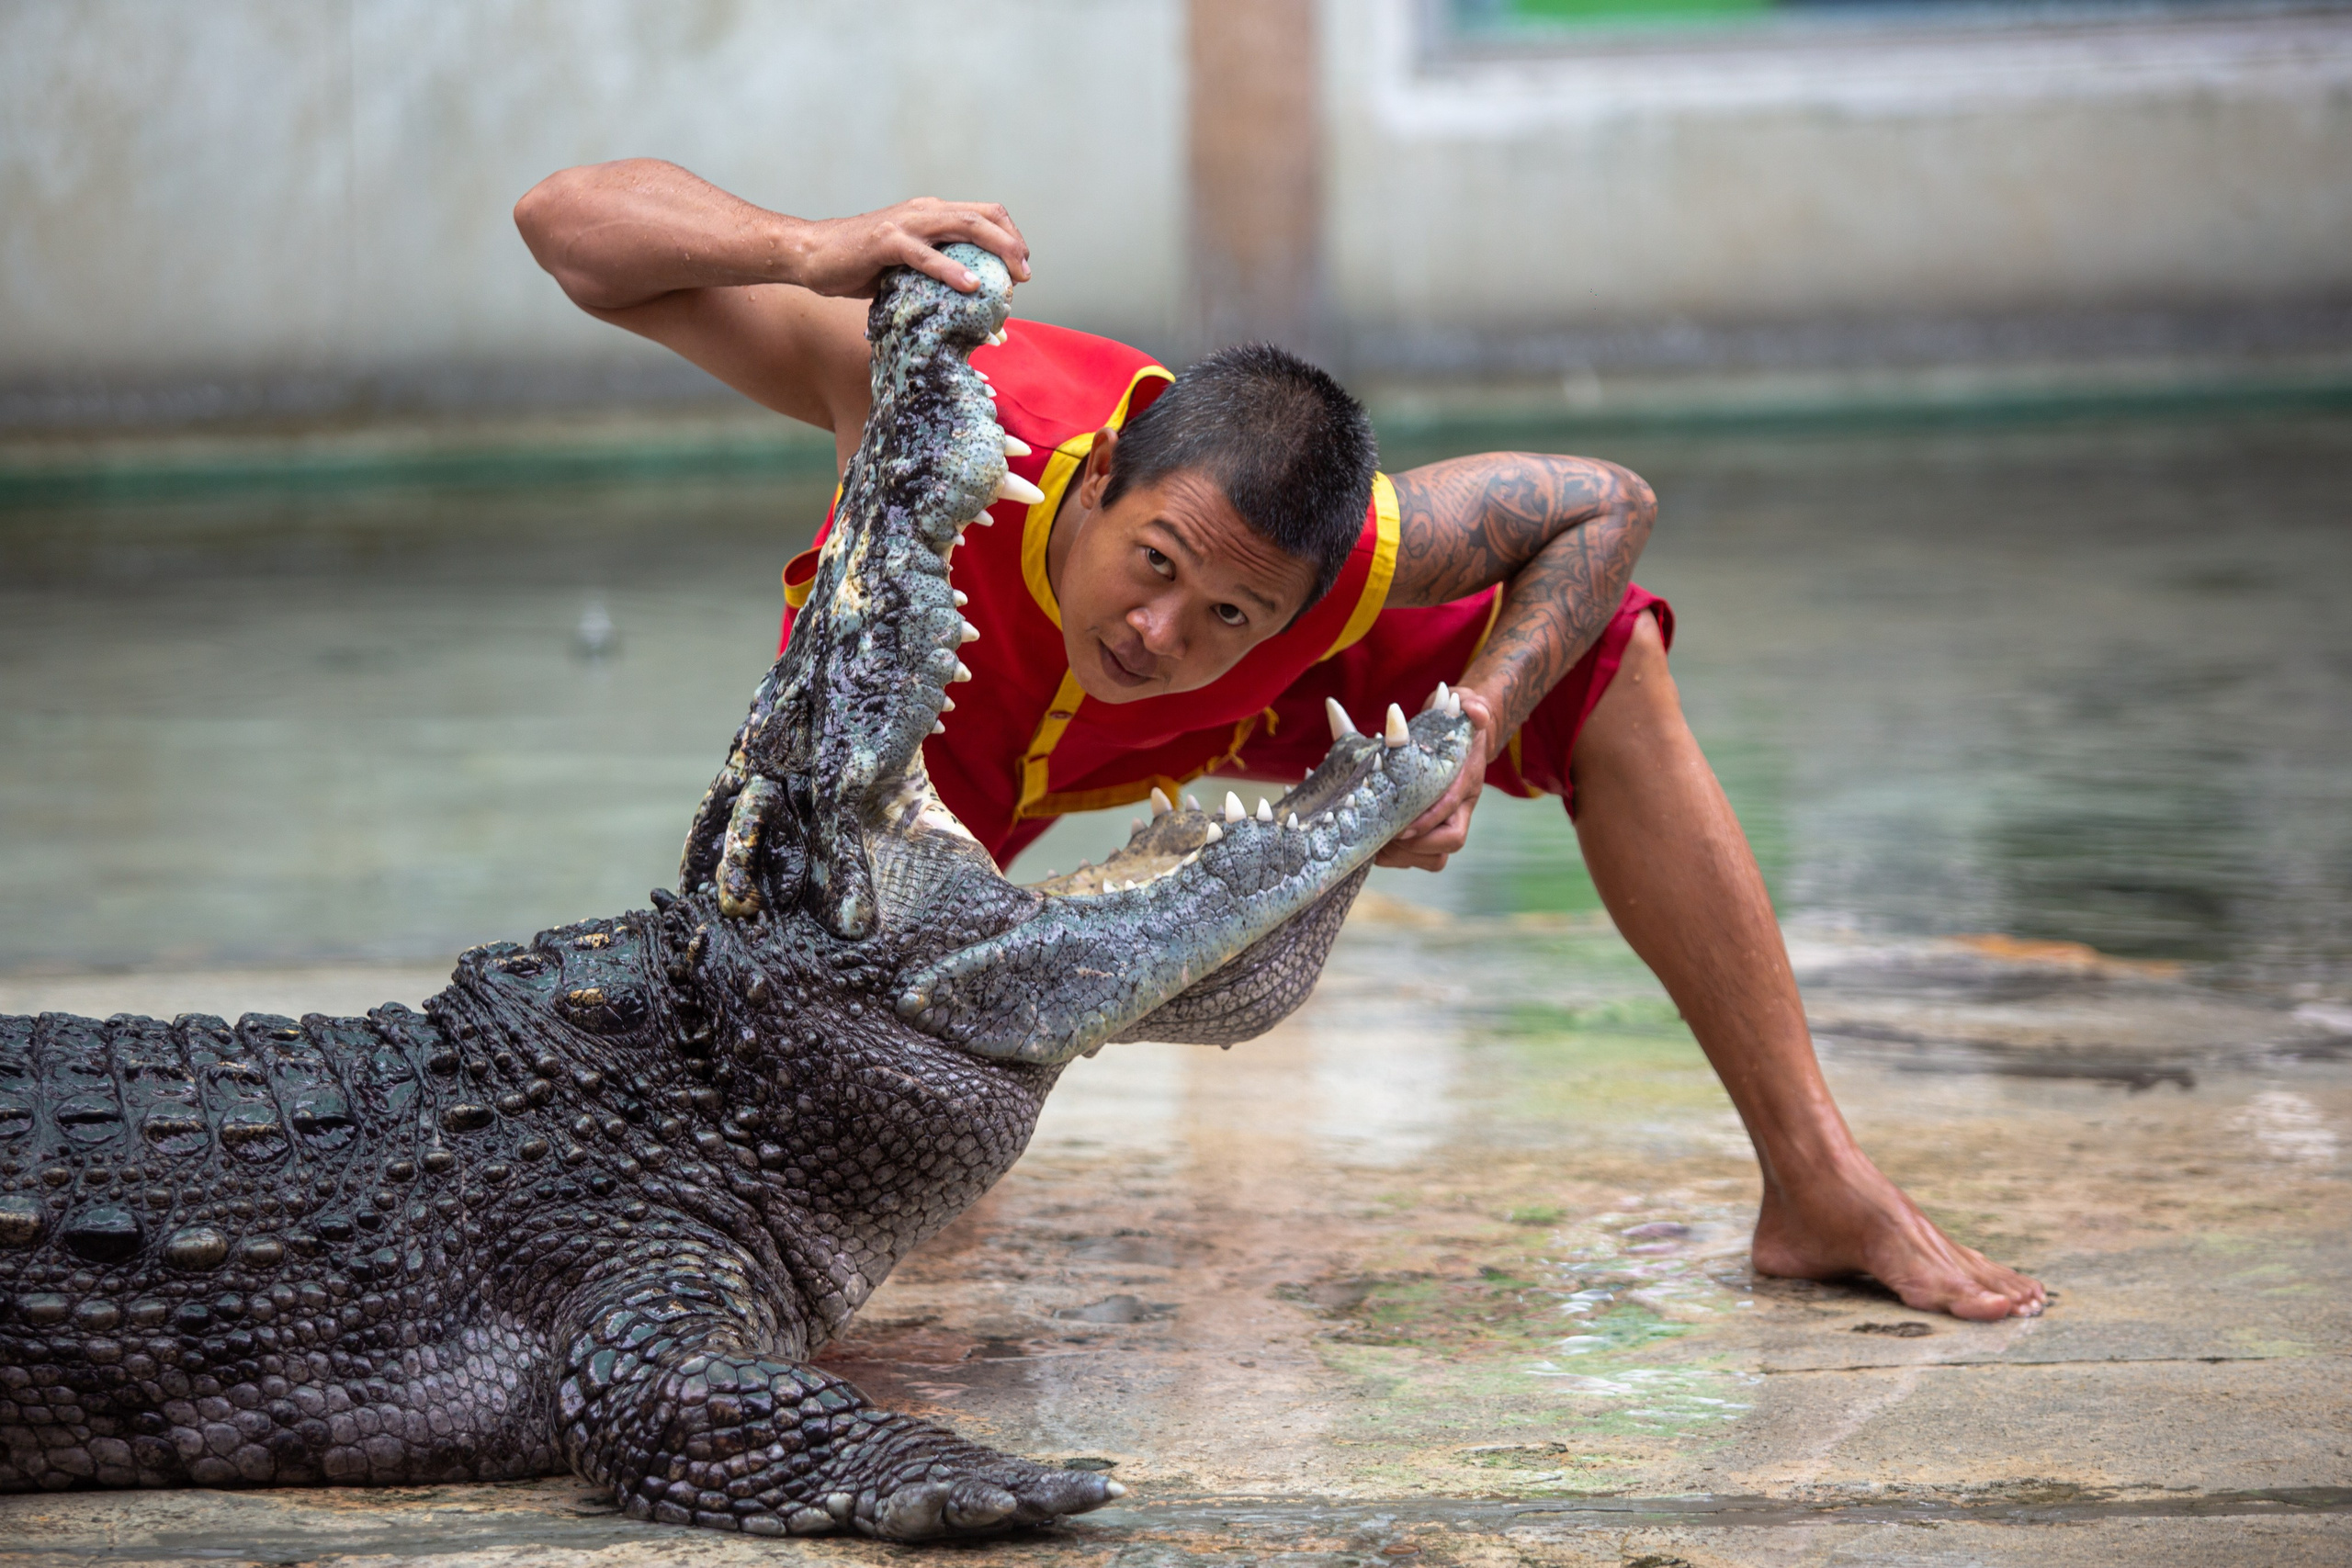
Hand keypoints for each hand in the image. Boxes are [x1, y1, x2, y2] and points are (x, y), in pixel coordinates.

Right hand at [788, 198, 1031, 297]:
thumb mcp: (906, 273)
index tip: (1022, 266)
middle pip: (982, 216)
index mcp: (932, 214)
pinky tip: (970, 286)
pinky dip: (951, 269)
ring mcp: (906, 224)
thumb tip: (972, 316)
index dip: (1010, 235)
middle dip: (1012, 244)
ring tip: (1013, 278)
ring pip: (963, 226)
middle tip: (1026, 275)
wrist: (812, 254)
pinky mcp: (887, 242)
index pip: (984, 213)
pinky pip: (925, 254)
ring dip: (995, 249)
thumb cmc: (859, 266)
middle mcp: (924, 211)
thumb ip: (936, 284)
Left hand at [1374, 686, 1497, 871]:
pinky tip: (1375, 846)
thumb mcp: (1466, 706)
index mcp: (1467, 778)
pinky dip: (1398, 858)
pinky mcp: (1433, 829)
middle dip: (1417, 845)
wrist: (1466, 734)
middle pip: (1451, 840)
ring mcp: (1449, 819)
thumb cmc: (1458, 719)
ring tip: (1376, 845)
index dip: (1428, 818)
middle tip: (1384, 837)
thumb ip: (1471, 707)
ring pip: (1437, 856)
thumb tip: (1474, 710)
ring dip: (1405, 856)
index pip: (1451, 805)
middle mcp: (1462, 805)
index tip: (1403, 827)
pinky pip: (1422, 858)